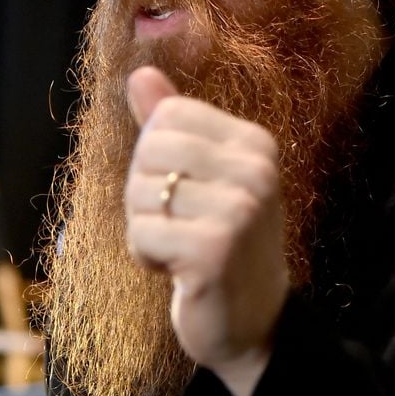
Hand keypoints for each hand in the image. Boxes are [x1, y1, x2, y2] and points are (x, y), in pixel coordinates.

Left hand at [126, 66, 289, 395]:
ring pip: (141, 194)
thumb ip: (170, 126)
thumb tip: (139, 74)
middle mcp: (256, 171)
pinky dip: (146, 257)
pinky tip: (177, 271)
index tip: (185, 194)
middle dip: (145, 195)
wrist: (253, 321)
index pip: (167, 117)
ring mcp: (240, 210)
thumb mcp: (202, 178)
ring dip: (146, 230)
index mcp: (255, 144)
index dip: (156, 158)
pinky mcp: (215, 250)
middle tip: (178, 227)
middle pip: (149, 151)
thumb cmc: (220, 243)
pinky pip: (142, 234)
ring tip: (181, 249)